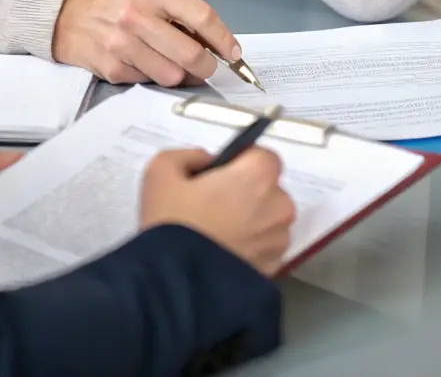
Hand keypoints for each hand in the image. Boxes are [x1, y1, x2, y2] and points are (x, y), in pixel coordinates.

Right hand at [52, 0, 240, 85]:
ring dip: (181, 77)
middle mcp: (136, 14)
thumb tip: (218, 46)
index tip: (234, 53)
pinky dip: (155, 79)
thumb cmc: (123, 5)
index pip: (201, 16)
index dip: (224, 39)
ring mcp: (122, 43)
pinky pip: (150, 83)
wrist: (74, 19)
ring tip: (174, 65)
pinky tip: (146, 65)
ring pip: (173, 76)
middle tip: (207, 67)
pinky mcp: (112, 68)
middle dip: (207, 66)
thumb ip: (182, 14)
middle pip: (191, 54)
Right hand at [140, 147, 295, 277]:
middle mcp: (278, 206)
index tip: (220, 175)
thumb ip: (189, 156)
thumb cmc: (172, 221)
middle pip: (269, 190)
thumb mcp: (161, 170)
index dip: (241, 162)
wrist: (174, 285)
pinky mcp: (273, 271)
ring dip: (251, 222)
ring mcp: (278, 242)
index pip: (263, 156)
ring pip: (269, 221)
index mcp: (258, 176)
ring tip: (217, 234)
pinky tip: (222, 254)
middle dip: (247, 193)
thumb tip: (207, 162)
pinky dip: (250, 249)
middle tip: (213, 205)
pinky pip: (265, 249)